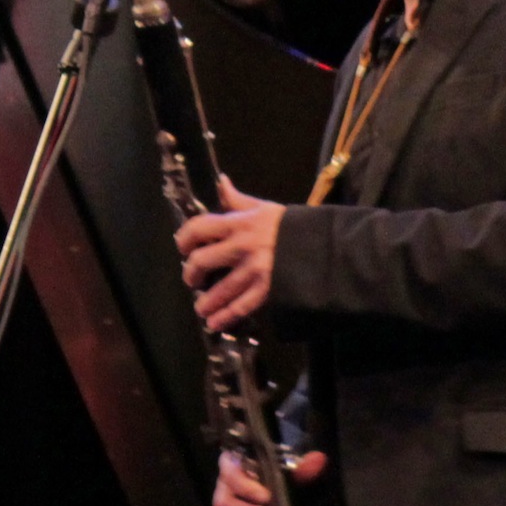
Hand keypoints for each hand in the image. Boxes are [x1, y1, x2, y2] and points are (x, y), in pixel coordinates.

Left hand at [176, 175, 284, 331]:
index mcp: (238, 223)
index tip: (183, 248)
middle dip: (191, 274)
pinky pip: (240, 307)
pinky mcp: (266, 289)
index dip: (185, 239)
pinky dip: (225, 317)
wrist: (322, 246)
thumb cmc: (291, 225)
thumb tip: (221, 182)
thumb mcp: (263, 207)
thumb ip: (238, 200)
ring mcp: (253, 270)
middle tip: (192, 280)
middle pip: (201, 261)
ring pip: (219, 290)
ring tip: (201, 308)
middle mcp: (241, 246)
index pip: (199, 228)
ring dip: (206, 302)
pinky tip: (215, 323)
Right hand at [214, 447, 326, 505]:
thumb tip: (318, 460)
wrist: (285, 493)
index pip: (229, 472)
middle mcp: (227, 489)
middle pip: (223, 503)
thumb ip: (303, 467)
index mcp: (236, 467)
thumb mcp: (293, 472)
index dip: (244, 485)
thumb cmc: (283, 476)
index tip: (266, 496)